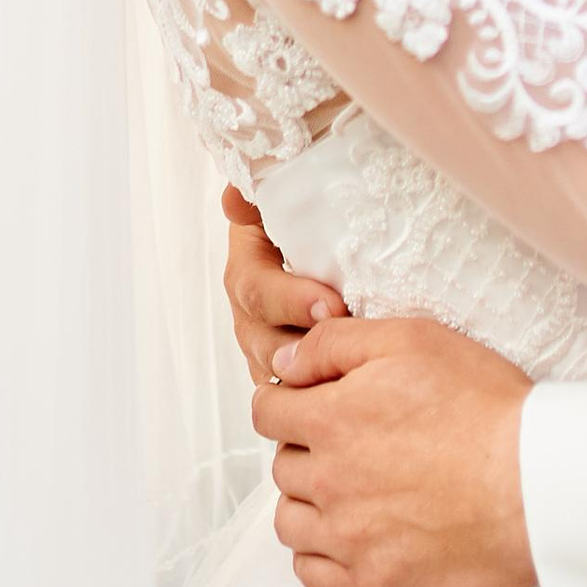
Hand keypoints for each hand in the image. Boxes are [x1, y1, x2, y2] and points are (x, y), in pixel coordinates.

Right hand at [222, 180, 344, 391]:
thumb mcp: (285, 195)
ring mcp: (271, 343)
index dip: (288, 300)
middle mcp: (252, 311)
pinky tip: (353, 391)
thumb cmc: (312, 214)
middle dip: (305, 343)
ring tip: (353, 371)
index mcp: (248, 266)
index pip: (254, 290)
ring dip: (311, 374)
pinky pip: (301, 390)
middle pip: (263, 340)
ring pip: (279, 371)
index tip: (331, 304)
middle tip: (349, 340)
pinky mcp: (296, 367)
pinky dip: (320, 393)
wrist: (340, 238)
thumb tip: (233, 198)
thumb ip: (258, 193)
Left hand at [252, 314, 533, 586]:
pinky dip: (320, 557)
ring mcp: (348, 540)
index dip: (290, 401)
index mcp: (330, 420)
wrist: (540, 484)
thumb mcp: (411, 340)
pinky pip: (313, 577)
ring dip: (309, 504)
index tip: (315, 404)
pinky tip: (349, 539)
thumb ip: (334, 344)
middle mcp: (327, 483)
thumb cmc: (486, 408)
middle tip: (353, 445)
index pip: (268, 411)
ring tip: (350, 493)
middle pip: (283, 466)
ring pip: (291, 523)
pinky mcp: (375, 585)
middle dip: (307, 450)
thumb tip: (283, 359)